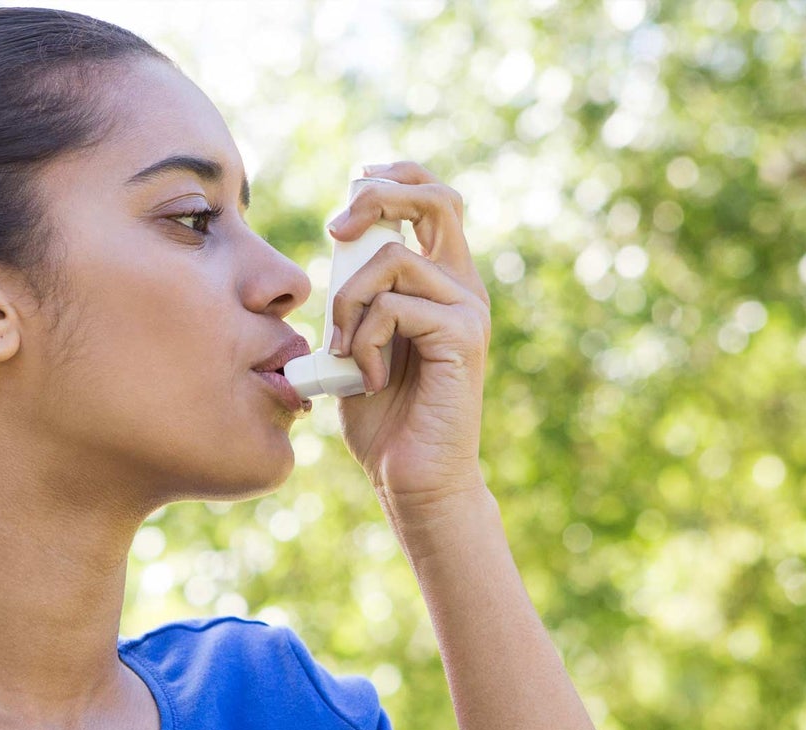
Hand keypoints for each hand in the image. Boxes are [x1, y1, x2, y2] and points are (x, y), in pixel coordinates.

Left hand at [323, 160, 493, 513]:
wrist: (410, 476)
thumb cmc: (381, 414)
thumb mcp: (356, 338)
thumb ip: (357, 293)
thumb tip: (338, 242)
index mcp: (440, 279)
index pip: (431, 197)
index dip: (393, 177)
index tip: (350, 191)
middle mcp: (461, 285)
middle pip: (435, 198)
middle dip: (378, 196)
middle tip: (337, 231)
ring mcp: (467, 309)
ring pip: (393, 260)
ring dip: (349, 302)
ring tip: (344, 351)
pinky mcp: (463, 337)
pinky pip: (396, 307)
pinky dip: (365, 340)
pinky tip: (368, 377)